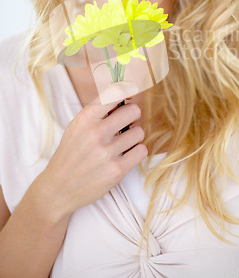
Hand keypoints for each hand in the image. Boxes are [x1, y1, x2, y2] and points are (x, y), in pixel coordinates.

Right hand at [34, 81, 146, 220]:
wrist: (58, 188)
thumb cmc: (71, 153)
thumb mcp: (76, 126)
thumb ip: (98, 111)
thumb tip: (125, 92)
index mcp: (85, 118)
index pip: (116, 93)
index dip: (129, 89)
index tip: (133, 89)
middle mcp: (96, 133)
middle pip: (134, 111)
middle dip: (133, 116)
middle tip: (127, 123)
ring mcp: (106, 152)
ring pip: (139, 132)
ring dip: (134, 136)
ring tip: (123, 142)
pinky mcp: (116, 170)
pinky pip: (141, 151)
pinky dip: (137, 152)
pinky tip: (126, 154)